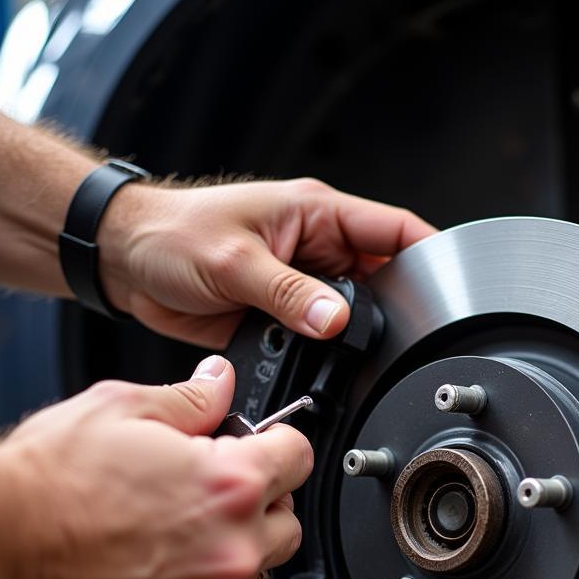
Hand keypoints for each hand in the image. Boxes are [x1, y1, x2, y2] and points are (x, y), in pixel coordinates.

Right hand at [0, 356, 311, 578]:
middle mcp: (230, 547)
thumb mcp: (123, 406)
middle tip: (214, 490)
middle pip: (287, 522)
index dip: (278, 445)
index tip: (263, 447)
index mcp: (231, 485)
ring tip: (180, 530)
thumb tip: (221, 383)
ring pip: (255, 573)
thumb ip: (191, 398)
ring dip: (233, 550)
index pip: (299, 457)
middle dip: (261, 502)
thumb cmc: (50, 478)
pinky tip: (154, 566)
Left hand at [98, 177, 436, 347]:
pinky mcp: (283, 314)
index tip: (451, 283)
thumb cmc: (172, 235)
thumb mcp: (235, 263)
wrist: (126, 261)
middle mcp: (317, 248)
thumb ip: (289, 294)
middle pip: (381, 280)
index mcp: (317, 214)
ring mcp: (302, 284)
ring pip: (352, 315)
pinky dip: (323, 353)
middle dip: (393, 307)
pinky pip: (318, 338)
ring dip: (354, 336)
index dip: (429, 253)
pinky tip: (322, 364)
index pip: (393, 230)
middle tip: (397, 336)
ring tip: (354, 355)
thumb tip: (336, 321)